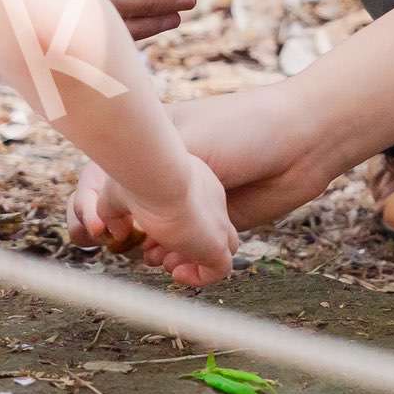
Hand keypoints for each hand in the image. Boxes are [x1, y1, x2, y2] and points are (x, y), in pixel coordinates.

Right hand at [73, 84, 333, 247]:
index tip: (95, 223)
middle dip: (117, 234)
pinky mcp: (216, 229)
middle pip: (124, 218)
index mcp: (154, 149)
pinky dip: (181, 266)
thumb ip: (149, 176)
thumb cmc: (243, 127)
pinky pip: (188, 258)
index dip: (90, 204)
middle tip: (117, 238)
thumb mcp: (188, 143)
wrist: (302, 141)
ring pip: (154, 243)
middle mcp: (167, 180)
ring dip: (151, 254)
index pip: (103, 180)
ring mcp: (191, 206)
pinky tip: (181, 265)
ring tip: (159, 252)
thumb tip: (107, 217)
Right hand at [86, 149, 235, 288]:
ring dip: (189, 264)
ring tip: (165, 263)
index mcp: (193, 187)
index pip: (192, 216)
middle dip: (180, 250)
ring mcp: (216, 225)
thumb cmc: (138, 177)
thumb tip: (117, 233)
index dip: (170, 232)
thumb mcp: (119, 195)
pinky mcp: (217, 245)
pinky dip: (198, 277)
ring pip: (217, 253)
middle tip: (155, 253)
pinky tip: (176, 272)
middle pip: (207, 234)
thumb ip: (116, 213)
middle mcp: (210, 205)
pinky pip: (220, 271)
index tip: (148, 238)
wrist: (157, 176)